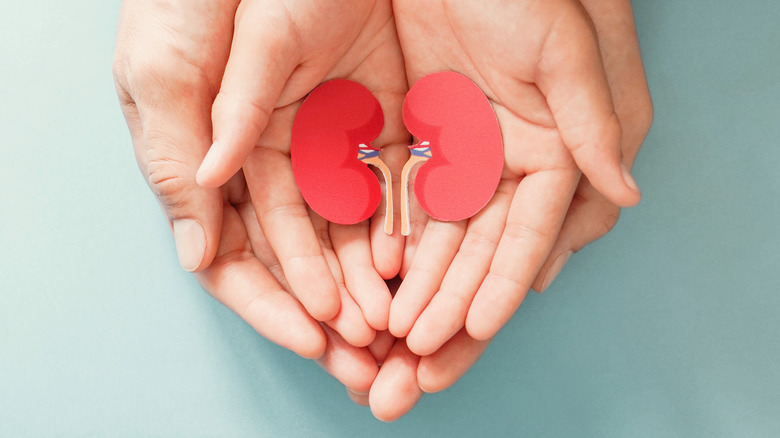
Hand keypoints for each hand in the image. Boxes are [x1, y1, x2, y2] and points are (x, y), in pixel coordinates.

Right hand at [204, 0, 412, 337]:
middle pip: (304, 253)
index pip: (243, 249)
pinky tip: (415, 263)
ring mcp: (328, 141)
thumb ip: (183, 149)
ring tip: (395, 323)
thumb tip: (197, 241)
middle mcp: (275, 159)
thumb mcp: (171, 67)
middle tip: (363, 353)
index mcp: (219, 156)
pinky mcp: (375, 115)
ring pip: (352, 227)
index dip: (275, 297)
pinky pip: (393, 179)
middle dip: (332, 306)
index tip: (311, 333)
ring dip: (371, 279)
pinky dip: (403, 223)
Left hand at [387, 0, 649, 356]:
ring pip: (439, 238)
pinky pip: (403, 203)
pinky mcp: (423, 143)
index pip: (526, 234)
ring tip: (394, 338)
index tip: (472, 331)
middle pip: (479, 252)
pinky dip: (392, 244)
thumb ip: (590, 121)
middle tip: (421, 360)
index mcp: (554, 151)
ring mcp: (465, 158)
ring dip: (419, 289)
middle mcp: (511, 165)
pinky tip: (376, 283)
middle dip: (451, 307)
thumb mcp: (560, 49)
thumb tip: (628, 192)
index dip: (501, 285)